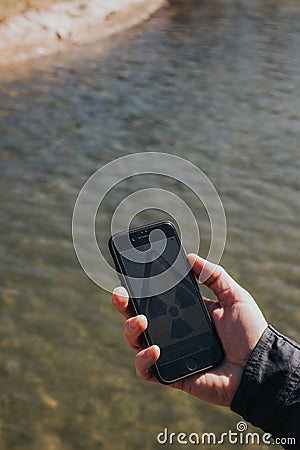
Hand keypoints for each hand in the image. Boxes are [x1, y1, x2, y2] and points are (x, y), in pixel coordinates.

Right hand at [112, 255, 267, 406]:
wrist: (260, 368)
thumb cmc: (250, 332)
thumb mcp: (234, 296)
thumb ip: (214, 275)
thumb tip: (190, 257)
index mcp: (183, 312)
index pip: (155, 298)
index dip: (139, 287)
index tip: (130, 272)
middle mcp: (172, 332)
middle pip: (137, 317)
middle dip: (123, 305)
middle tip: (120, 293)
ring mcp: (169, 353)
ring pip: (136, 341)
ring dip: (130, 329)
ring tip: (140, 320)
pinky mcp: (171, 375)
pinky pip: (146, 371)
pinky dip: (143, 361)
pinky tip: (154, 350)